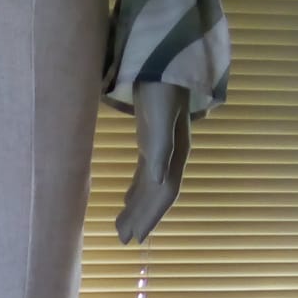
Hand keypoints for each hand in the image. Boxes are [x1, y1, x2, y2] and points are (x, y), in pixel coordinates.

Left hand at [116, 81, 191, 244]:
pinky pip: (145, 171)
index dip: (151, 216)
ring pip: (150, 184)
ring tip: (122, 227)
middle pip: (156, 193)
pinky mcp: (151, 136)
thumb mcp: (159, 117)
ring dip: (137, 206)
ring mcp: (163, 145)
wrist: (161, 57)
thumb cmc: (160, 86)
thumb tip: (159, 183)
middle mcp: (172, 154)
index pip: (164, 193)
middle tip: (124, 240)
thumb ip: (160, 148)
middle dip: (142, 217)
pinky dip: (135, 188)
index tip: (137, 238)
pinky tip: (127, 198)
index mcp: (175, 153)